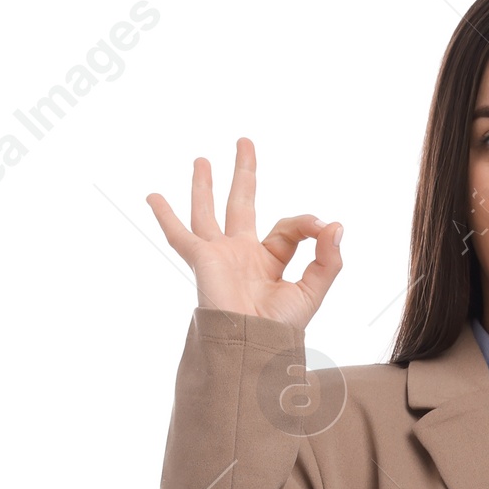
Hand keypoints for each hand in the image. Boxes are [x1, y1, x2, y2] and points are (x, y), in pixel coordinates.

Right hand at [147, 136, 342, 326]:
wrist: (253, 345)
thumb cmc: (282, 328)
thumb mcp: (313, 291)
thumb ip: (328, 259)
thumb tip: (336, 224)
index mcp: (270, 263)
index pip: (288, 228)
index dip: (307, 223)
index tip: (322, 228)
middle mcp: (243, 255)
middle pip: (243, 204)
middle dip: (244, 174)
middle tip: (244, 143)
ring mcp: (220, 256)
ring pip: (209, 212)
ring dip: (205, 186)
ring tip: (202, 159)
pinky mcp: (202, 259)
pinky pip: (179, 235)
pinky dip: (165, 216)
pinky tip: (152, 196)